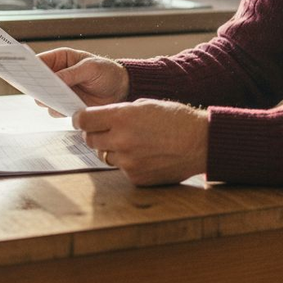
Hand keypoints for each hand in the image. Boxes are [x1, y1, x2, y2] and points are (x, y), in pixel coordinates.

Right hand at [36, 48, 129, 115]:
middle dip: (34, 85)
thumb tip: (55, 79)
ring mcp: (60, 91)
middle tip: (35, 88)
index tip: (22, 72)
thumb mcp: (92, 68)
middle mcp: (57, 75)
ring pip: (43, 98)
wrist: (120, 89)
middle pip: (37, 81)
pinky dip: (57, 110)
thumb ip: (73, 73)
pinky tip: (64, 108)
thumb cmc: (107, 72)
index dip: (28, 66)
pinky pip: (55, 110)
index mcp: (61, 59)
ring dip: (46, 99)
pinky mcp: (66, 105)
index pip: (39, 61)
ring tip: (51, 99)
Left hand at [77, 99, 208, 186]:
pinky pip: (121, 168)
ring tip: (133, 142)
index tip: (82, 120)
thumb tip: (100, 120)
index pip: (84, 120)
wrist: (200, 143)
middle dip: (96, 133)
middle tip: (109, 130)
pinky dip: (128, 162)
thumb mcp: (146, 105)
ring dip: (112, 148)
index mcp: (122, 117)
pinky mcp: (135, 177)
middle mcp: (121, 140)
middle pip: (90, 139)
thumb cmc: (177, 120)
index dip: (81, 119)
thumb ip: (120, 113)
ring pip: (104, 155)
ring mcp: (127, 162)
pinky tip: (145, 154)